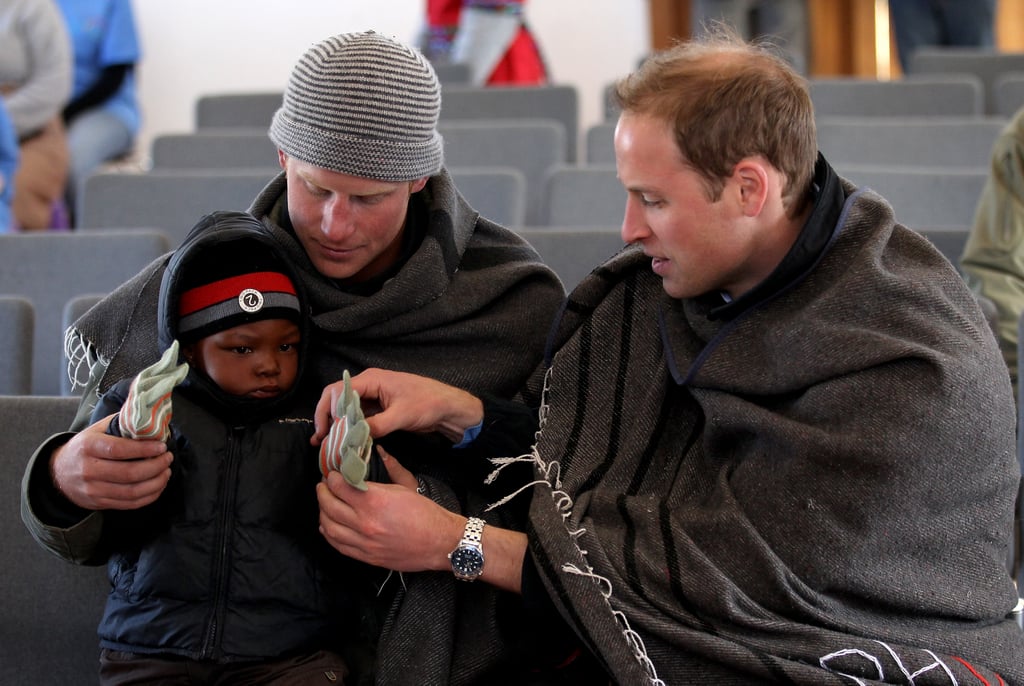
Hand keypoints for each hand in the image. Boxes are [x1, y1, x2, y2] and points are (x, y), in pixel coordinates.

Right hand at [50, 414, 172, 510]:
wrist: (58, 473)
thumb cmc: (84, 447)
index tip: (162, 446)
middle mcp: (89, 470)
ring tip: (166, 472)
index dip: (144, 449)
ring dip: (156, 483)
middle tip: (168, 458)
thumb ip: (120, 424)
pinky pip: (129, 504)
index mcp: (89, 447)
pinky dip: (149, 496)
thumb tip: (149, 419)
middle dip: (156, 466)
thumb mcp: (96, 430)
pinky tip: (158, 486)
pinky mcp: (99, 503)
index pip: (119, 449)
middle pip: (129, 473)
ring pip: (132, 491)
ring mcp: (93, 489)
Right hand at [312, 368, 483, 444]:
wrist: (449, 407)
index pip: (337, 391)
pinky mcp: (378, 409)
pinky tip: (342, 442)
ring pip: (345, 409)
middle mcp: (368, 385)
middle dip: (326, 418)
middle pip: (336, 398)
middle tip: (319, 440)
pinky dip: (348, 428)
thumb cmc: (429, 403)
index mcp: (371, 379)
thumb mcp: (402, 416)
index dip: (327, 410)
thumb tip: (354, 437)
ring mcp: (372, 397)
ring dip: (335, 425)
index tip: (325, 431)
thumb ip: (377, 425)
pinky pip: (357, 417)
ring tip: (325, 445)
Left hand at [317, 453, 462, 571]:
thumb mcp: (406, 486)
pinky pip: (339, 546)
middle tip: (323, 486)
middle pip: (330, 506)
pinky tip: (328, 526)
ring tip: (325, 505)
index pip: (340, 486)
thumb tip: (380, 454)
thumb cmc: (426, 514)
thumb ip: (388, 470)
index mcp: (375, 501)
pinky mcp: (367, 557)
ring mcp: (365, 542)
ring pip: (329, 528)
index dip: (332, 478)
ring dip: (323, 514)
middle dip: (322, 493)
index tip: (332, 474)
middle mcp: (366, 522)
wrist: (439, 543)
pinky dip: (329, 535)